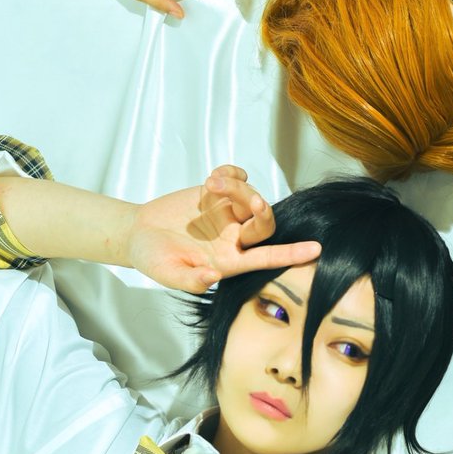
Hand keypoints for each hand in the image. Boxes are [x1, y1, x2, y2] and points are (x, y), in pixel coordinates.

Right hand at [126, 166, 320, 291]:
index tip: (315, 250)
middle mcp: (234, 236)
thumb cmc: (154, 258)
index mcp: (229, 260)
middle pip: (265, 224)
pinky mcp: (217, 193)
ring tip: (210, 185)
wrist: (136, 233)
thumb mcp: (167, 273)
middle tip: (250, 201)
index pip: (267, 257)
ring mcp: (228, 213)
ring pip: (251, 197)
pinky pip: (238, 179)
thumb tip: (212, 278)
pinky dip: (232, 174)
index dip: (291, 254)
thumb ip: (189, 280)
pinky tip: (215, 177)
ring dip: (237, 188)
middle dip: (262, 211)